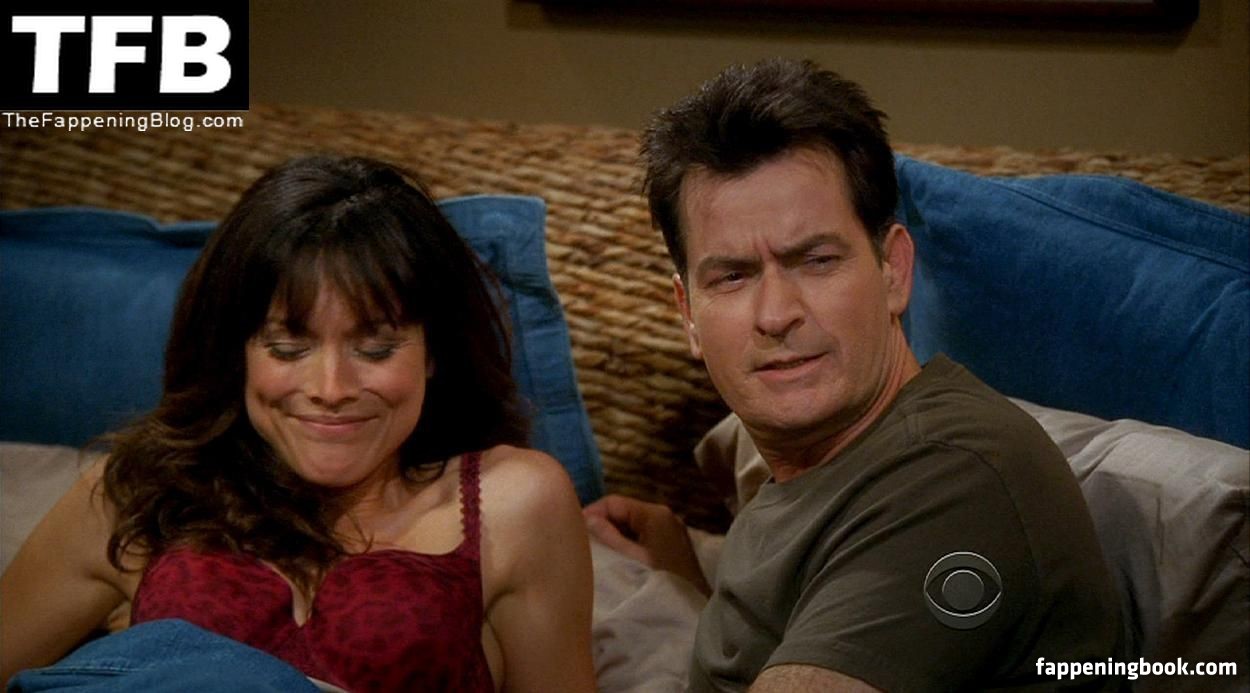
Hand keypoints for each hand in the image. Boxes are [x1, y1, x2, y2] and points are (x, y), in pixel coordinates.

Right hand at [583, 494, 710, 595]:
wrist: (694, 610)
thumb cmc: (660, 582)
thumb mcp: (630, 559)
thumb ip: (608, 537)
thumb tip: (587, 518)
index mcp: (655, 514)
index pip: (614, 502)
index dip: (591, 513)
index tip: (573, 531)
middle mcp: (665, 517)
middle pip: (624, 512)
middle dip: (602, 525)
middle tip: (581, 542)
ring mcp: (671, 531)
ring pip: (633, 526)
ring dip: (614, 536)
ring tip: (595, 551)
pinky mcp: (672, 546)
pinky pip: (643, 537)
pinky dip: (628, 543)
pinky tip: (616, 558)